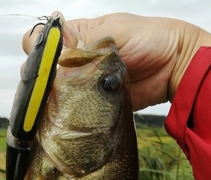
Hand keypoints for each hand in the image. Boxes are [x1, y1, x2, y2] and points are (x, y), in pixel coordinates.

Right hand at [23, 12, 210, 110]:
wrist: (174, 67)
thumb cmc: (148, 39)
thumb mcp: (112, 33)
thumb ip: (83, 42)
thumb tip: (55, 53)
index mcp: (77, 36)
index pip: (42, 40)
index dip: (36, 48)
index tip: (43, 59)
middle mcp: (75, 61)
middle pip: (42, 70)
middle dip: (39, 78)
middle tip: (51, 86)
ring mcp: (82, 85)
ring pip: (53, 93)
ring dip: (50, 98)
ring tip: (56, 102)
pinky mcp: (92, 105)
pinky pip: (72, 110)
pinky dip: (66, 114)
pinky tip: (63, 116)